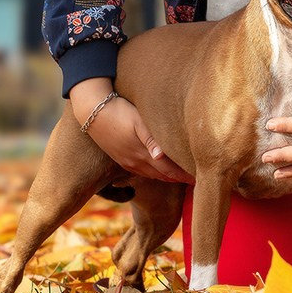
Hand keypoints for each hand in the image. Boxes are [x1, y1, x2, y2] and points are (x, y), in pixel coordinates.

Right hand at [70, 79, 193, 183]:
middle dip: (178, 178)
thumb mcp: (137, 122)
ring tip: (180, 177)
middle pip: (162, 175)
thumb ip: (151, 139)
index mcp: (143, 153)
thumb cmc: (120, 111)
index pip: (169, 170)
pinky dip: (154, 174)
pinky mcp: (120, 159)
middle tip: (194, 180)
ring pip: (151, 175)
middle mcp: (135, 162)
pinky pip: (141, 172)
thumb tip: (161, 156)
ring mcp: (127, 162)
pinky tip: (158, 170)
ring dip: (166, 177)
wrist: (92, 112)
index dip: (184, 175)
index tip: (198, 179)